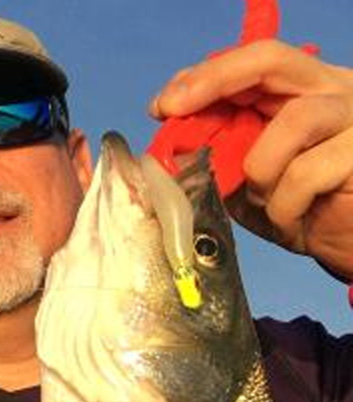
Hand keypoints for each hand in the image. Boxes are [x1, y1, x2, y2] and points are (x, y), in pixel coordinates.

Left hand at [150, 39, 352, 280]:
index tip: (162, 106)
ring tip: (262, 199)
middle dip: (213, 82)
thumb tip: (167, 150)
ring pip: (292, 122)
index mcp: (298, 89)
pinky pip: (304, 173)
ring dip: (260, 170)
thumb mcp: (242, 179)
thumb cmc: (294, 208)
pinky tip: (290, 219)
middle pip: (270, 60)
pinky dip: (282, 205)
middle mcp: (331, 89)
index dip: (204, 76)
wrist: (343, 246)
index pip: (249, 62)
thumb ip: (214, 155)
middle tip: (173, 109)